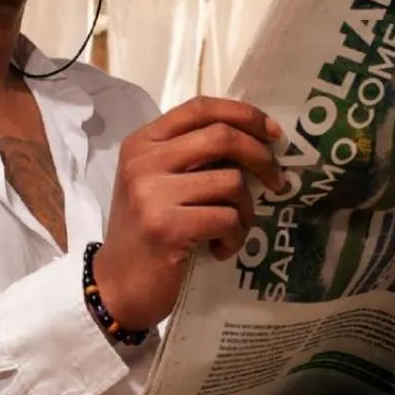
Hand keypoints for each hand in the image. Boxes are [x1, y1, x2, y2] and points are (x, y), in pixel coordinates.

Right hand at [94, 97, 283, 330]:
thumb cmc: (147, 233)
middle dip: (261, 157)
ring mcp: (152, 194)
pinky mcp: (167, 228)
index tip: (272, 133)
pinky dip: (235, 236)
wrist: (117, 286)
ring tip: (234, 230)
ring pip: (231, 182)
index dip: (243, 115)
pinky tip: (220, 249)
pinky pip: (228, 219)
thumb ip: (192, 158)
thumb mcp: (159, 183)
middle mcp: (143, 161)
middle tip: (276, 181)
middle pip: (222, 136)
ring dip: (247, 210)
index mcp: (142, 143)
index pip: (200, 108)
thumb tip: (256, 141)